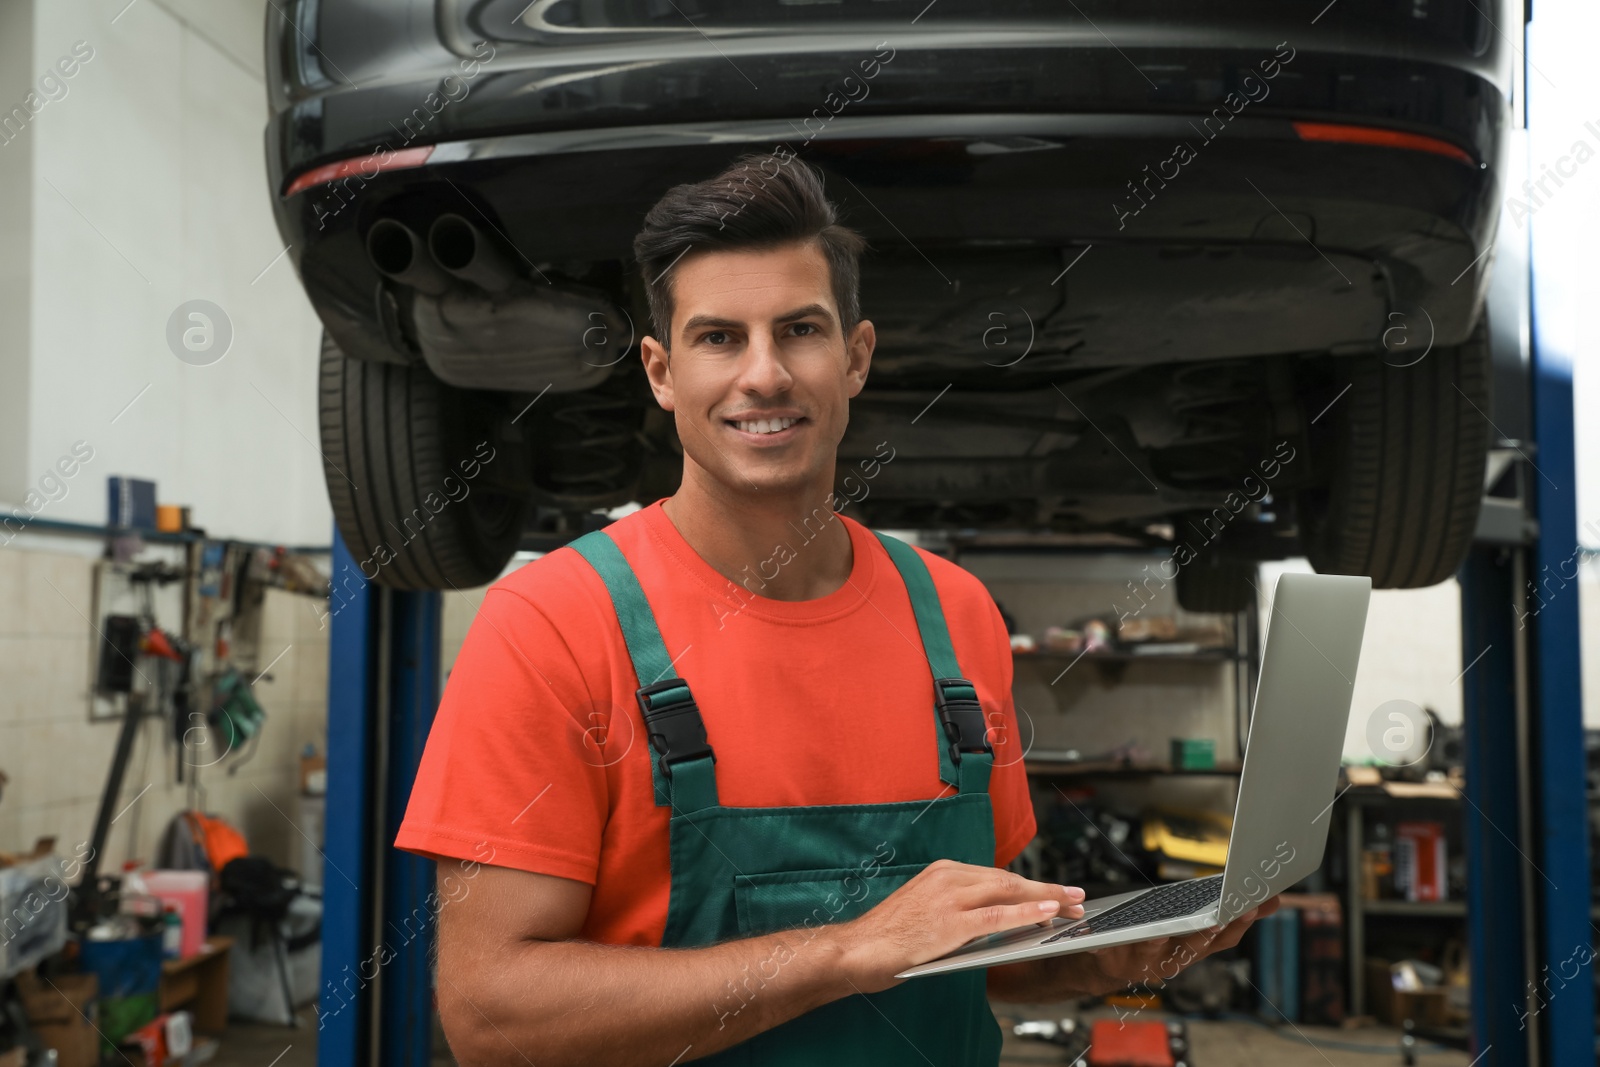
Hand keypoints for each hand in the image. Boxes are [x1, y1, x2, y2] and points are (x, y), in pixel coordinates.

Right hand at [828, 860, 1085, 993]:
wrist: (857, 949)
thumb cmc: (887, 937)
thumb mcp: (926, 910)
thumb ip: (958, 909)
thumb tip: (994, 919)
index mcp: (943, 872)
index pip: (996, 877)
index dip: (1030, 886)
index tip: (1053, 893)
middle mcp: (948, 877)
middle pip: (1008, 880)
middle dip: (1046, 889)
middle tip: (1075, 897)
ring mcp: (950, 897)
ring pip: (1009, 892)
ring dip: (1045, 898)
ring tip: (1071, 905)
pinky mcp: (950, 921)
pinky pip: (997, 915)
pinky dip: (1025, 912)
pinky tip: (1046, 913)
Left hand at [1074, 896, 1280, 995]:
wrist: (1105, 966)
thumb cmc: (1152, 942)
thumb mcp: (1191, 928)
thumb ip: (1227, 915)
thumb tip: (1271, 900)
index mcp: (1192, 949)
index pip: (1223, 939)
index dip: (1241, 924)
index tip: (1255, 904)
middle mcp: (1173, 960)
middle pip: (1195, 947)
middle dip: (1209, 932)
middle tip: (1224, 915)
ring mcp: (1144, 963)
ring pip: (1156, 952)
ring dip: (1163, 940)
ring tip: (1164, 928)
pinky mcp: (1115, 960)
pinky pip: (1114, 952)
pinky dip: (1113, 945)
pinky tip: (1113, 936)